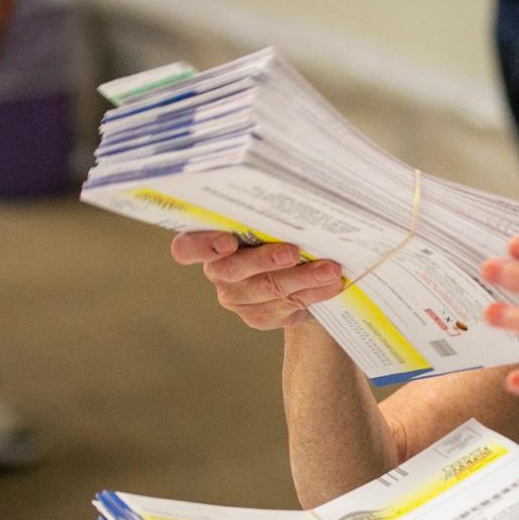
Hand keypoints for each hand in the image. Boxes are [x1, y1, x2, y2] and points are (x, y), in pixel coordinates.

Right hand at [168, 231, 345, 329]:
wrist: (299, 276)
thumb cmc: (280, 237)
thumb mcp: (273, 224)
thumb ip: (271, 218)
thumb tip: (299, 202)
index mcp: (210, 242)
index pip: (186, 248)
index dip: (202, 247)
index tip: (227, 241)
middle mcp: (218, 272)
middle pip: (231, 270)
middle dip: (265, 260)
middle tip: (293, 252)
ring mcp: (237, 298)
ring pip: (267, 289)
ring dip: (302, 278)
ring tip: (330, 269)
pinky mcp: (259, 317)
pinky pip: (287, 307)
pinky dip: (314, 293)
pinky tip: (331, 284)